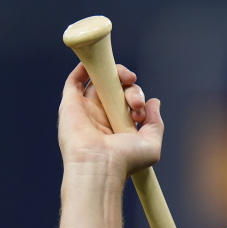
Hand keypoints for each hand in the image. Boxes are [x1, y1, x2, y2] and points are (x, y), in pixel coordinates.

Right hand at [58, 62, 163, 177]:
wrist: (101, 165)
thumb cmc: (126, 160)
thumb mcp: (151, 144)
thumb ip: (155, 123)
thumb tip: (154, 102)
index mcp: (119, 124)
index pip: (129, 101)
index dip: (138, 98)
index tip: (141, 112)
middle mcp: (102, 115)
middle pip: (117, 89)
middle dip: (132, 89)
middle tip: (136, 102)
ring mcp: (87, 109)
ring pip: (100, 81)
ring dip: (115, 73)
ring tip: (126, 79)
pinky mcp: (71, 105)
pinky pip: (74, 81)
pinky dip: (85, 67)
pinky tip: (98, 63)